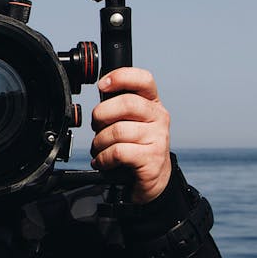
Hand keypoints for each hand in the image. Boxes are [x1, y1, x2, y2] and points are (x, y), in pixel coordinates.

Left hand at [90, 67, 172, 203]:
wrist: (154, 180)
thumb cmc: (136, 147)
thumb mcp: (130, 121)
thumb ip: (119, 106)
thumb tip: (101, 89)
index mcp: (152, 104)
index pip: (144, 79)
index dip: (121, 77)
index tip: (102, 85)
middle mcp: (159, 118)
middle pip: (127, 104)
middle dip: (102, 115)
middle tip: (97, 126)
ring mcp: (158, 139)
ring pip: (118, 130)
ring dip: (99, 141)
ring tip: (99, 148)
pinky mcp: (152, 160)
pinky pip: (119, 152)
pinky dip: (103, 158)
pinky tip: (103, 161)